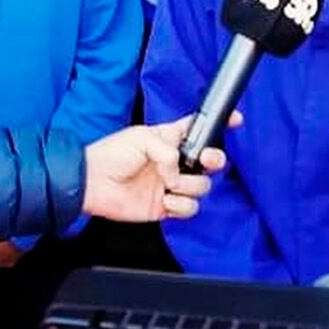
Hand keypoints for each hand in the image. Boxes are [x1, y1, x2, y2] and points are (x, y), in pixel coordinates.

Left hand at [82, 115, 230, 222]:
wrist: (92, 183)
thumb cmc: (111, 154)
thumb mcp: (141, 137)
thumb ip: (167, 149)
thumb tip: (178, 168)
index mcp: (169, 139)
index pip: (199, 130)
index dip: (219, 125)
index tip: (236, 120)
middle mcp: (175, 162)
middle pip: (210, 161)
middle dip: (214, 160)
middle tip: (205, 161)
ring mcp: (172, 185)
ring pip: (202, 186)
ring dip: (188, 185)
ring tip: (168, 183)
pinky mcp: (167, 207)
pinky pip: (189, 208)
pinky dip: (180, 205)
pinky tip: (165, 200)